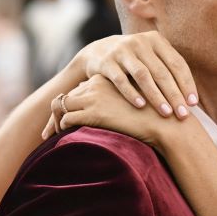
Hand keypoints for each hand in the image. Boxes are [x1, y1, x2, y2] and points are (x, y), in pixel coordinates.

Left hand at [42, 74, 184, 145]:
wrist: (168, 124)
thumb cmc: (158, 117)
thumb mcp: (137, 102)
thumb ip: (121, 101)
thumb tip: (110, 112)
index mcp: (109, 78)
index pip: (80, 89)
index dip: (71, 104)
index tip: (66, 119)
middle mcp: (99, 83)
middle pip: (67, 96)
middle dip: (56, 114)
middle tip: (49, 132)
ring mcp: (95, 97)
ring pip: (61, 105)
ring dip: (54, 122)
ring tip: (52, 136)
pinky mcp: (95, 112)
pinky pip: (67, 119)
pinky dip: (61, 129)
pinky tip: (64, 138)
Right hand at [75, 32, 197, 118]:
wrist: (98, 51)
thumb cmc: (135, 61)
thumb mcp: (152, 57)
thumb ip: (169, 70)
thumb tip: (193, 99)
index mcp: (156, 40)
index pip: (177, 63)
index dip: (187, 83)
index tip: (193, 104)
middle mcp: (140, 42)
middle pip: (162, 72)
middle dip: (174, 94)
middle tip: (183, 114)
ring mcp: (122, 51)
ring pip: (143, 76)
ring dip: (156, 96)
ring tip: (166, 113)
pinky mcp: (107, 62)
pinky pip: (121, 80)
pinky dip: (131, 93)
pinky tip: (141, 106)